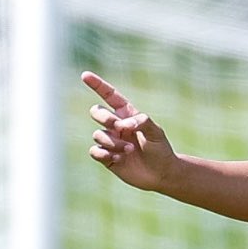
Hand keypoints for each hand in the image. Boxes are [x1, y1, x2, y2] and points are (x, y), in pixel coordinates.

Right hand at [82, 71, 175, 190]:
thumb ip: (141, 122)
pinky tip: (119, 159)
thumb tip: (121, 125)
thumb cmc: (160, 150)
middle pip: (96, 112)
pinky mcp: (107, 157)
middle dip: (104, 117)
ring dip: (113, 142)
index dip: (97, 85)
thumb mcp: (156, 132)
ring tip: (130, 150)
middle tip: (119, 128)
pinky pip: (94, 151)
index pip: (109, 96)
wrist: (162, 174)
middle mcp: (115, 126)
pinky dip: (104, 154)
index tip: (85, 75)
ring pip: (98, 134)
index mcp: (126, 115)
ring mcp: (110, 141)